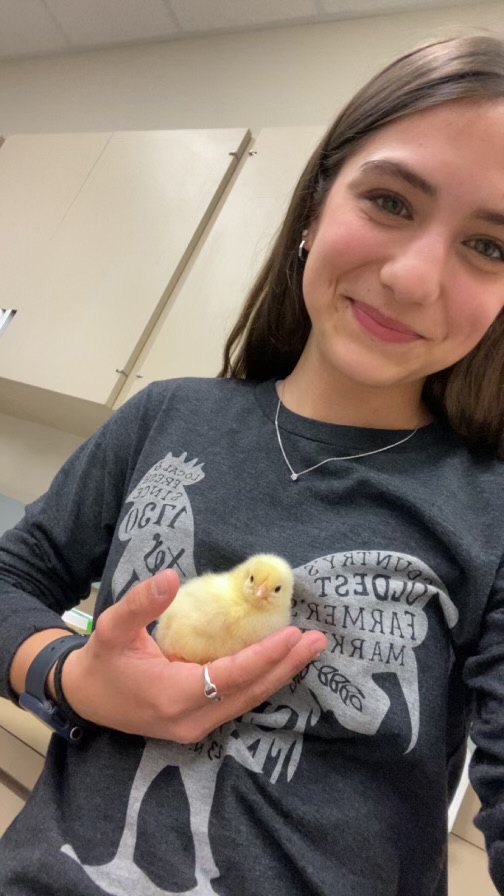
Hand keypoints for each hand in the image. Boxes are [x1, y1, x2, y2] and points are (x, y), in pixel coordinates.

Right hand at [61, 570, 326, 742]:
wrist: (84, 698)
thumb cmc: (101, 661)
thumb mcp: (112, 628)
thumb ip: (141, 603)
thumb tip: (171, 576)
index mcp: (174, 697)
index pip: (231, 677)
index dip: (264, 657)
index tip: (292, 635)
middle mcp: (192, 720)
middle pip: (250, 692)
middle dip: (286, 666)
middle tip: (318, 640)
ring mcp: (197, 727)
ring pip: (248, 700)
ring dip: (279, 673)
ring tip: (309, 648)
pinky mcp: (199, 723)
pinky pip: (238, 701)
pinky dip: (262, 680)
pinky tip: (281, 661)